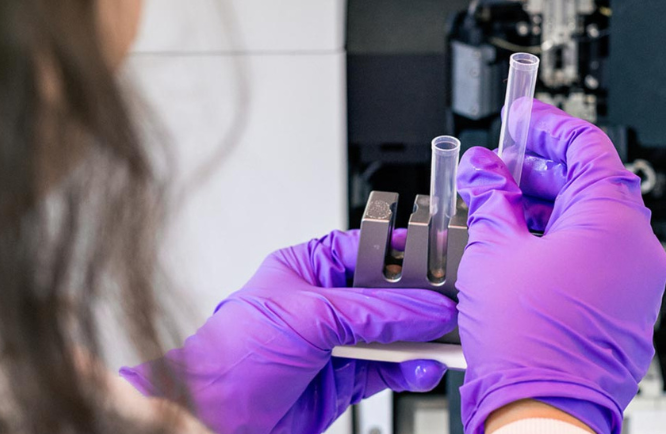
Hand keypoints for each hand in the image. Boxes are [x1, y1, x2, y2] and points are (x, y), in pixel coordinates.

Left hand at [120, 230, 457, 433]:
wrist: (214, 416)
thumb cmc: (233, 355)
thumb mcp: (312, 316)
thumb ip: (375, 312)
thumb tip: (425, 308)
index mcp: (308, 267)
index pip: (369, 249)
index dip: (405, 253)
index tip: (442, 259)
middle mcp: (324, 302)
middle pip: (388, 295)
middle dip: (420, 302)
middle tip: (451, 305)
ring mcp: (336, 344)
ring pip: (394, 336)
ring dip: (420, 341)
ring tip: (443, 342)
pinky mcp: (345, 381)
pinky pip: (391, 372)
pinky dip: (411, 371)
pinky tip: (424, 368)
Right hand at [456, 101, 665, 433]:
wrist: (545, 408)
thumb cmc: (528, 343)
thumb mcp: (494, 251)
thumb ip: (492, 198)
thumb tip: (486, 171)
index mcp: (614, 219)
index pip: (587, 143)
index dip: (548, 125)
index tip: (521, 117)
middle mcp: (637, 247)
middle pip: (592, 181)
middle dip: (540, 170)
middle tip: (497, 167)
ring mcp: (636, 281)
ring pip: (593, 222)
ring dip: (547, 208)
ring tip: (498, 211)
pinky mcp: (625, 309)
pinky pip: (597, 258)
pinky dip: (561, 243)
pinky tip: (519, 249)